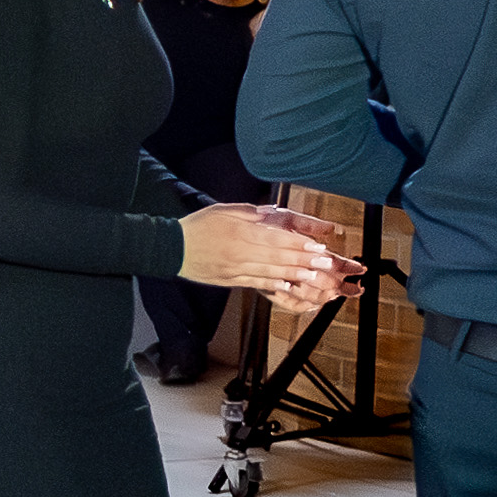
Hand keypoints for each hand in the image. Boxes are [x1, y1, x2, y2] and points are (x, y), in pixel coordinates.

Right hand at [178, 202, 345, 303]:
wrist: (171, 248)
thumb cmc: (197, 227)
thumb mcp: (223, 210)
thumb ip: (249, 213)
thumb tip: (271, 214)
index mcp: (240, 232)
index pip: (276, 240)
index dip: (299, 245)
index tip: (317, 247)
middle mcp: (240, 252)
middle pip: (278, 258)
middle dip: (304, 261)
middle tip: (325, 264)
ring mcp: (235, 269)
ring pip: (270, 273)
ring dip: (294, 275)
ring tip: (313, 276)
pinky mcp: (230, 280)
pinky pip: (255, 284)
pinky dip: (272, 286)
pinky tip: (287, 286)